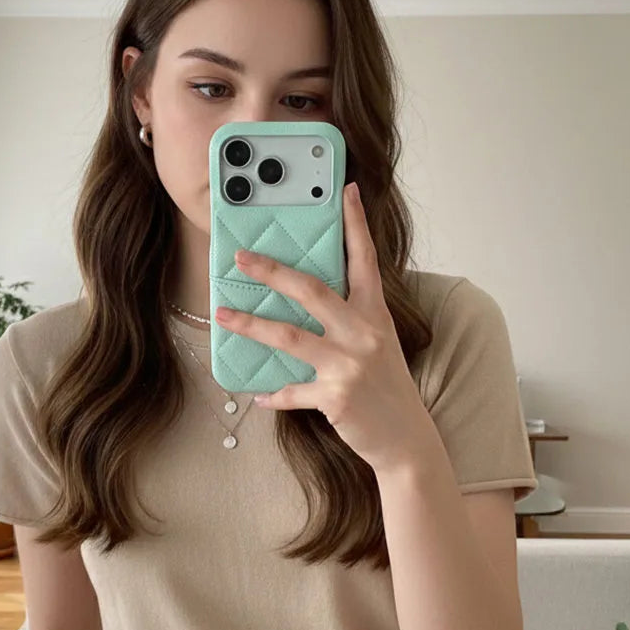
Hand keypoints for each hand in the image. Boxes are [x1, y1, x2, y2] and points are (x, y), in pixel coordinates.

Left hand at [214, 181, 427, 475]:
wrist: (406, 439)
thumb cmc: (388, 388)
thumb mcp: (379, 344)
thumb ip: (351, 320)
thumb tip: (308, 299)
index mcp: (375, 314)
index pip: (364, 260)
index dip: (355, 224)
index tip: (345, 191)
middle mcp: (363, 334)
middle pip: (311, 290)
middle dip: (272, 271)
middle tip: (242, 257)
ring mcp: (349, 365)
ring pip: (289, 336)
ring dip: (251, 325)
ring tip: (222, 314)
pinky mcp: (335, 397)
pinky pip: (291, 391)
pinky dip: (272, 394)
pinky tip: (257, 394)